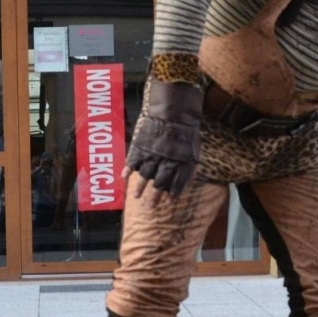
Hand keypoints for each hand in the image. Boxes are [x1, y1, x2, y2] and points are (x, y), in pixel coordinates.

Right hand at [124, 79, 202, 197]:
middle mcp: (167, 162)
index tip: (169, 202)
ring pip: (145, 176)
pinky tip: (124, 179)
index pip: (177, 183)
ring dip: (140, 187)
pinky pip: (132, 162)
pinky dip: (127, 171)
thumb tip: (188, 177)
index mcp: (182, 163)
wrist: (174, 109)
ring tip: (136, 197)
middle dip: (155, 196)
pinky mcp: (141, 147)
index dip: (173, 193)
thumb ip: (189, 163)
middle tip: (151, 207)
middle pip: (160, 183)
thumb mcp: (193, 147)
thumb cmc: (185, 127)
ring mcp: (152, 155)